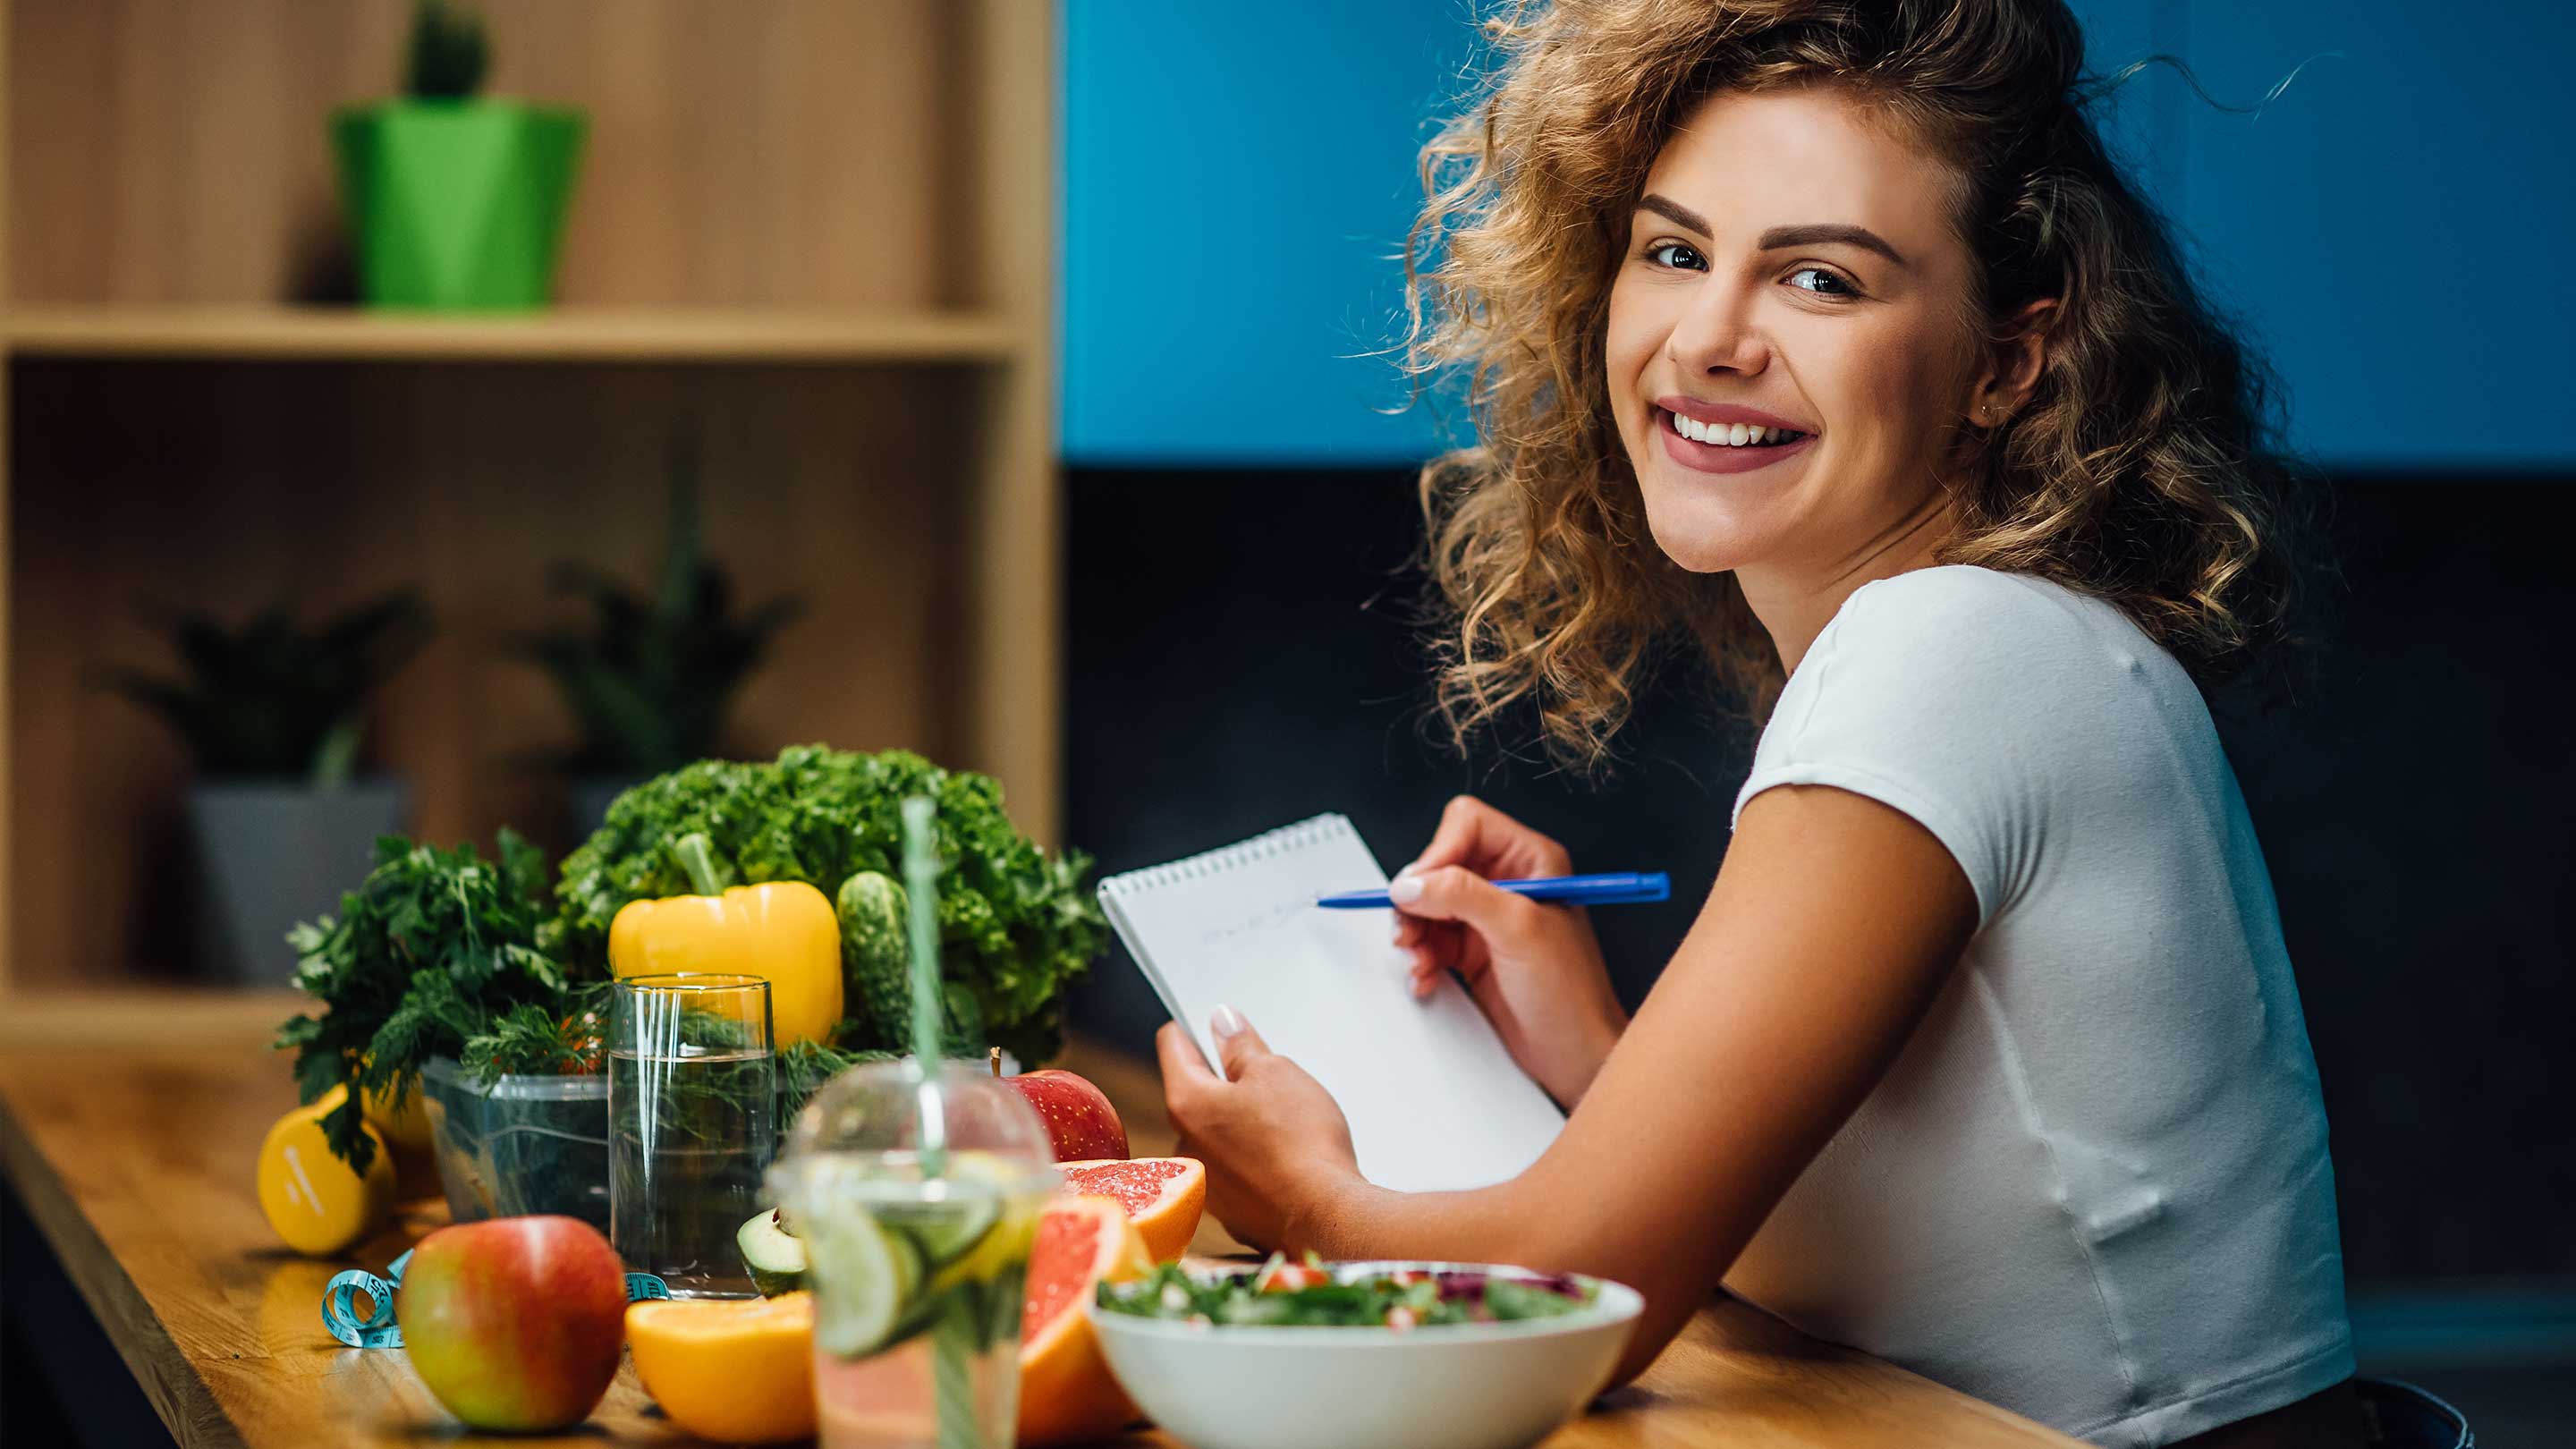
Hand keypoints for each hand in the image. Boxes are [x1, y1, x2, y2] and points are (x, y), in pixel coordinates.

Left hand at [1158, 1011, 1361, 1252]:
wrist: (1326, 1217)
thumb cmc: (1300, 1141)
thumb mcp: (1275, 1073)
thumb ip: (1242, 1047)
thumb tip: (1222, 1023)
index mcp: (1187, 1103)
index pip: (1173, 1048)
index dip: (1192, 1027)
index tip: (1210, 1021)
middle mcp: (1184, 1146)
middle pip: (1196, 1094)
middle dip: (1224, 1079)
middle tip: (1265, 1071)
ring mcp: (1205, 1183)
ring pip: (1217, 1134)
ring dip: (1239, 1121)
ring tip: (1284, 1119)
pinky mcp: (1230, 1210)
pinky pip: (1235, 1169)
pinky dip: (1253, 1157)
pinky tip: (1286, 1156)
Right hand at [1391, 796, 1627, 1105]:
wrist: (1574, 1055)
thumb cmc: (1571, 994)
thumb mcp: (1518, 931)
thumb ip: (1463, 896)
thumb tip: (1413, 882)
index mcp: (1531, 861)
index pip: (1468, 825)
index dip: (1438, 852)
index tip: (1422, 887)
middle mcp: (1508, 883)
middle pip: (1439, 865)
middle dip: (1419, 899)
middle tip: (1410, 929)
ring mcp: (1489, 918)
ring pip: (1428, 905)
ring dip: (1415, 933)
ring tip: (1419, 959)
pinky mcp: (1474, 951)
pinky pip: (1430, 940)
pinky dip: (1421, 958)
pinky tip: (1427, 977)